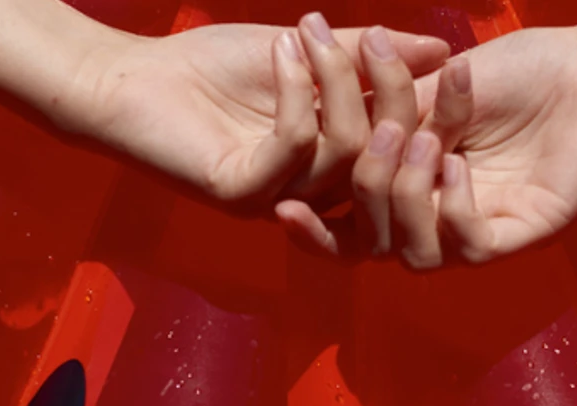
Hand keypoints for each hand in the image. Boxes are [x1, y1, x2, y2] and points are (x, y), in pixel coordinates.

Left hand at [54, 14, 450, 212]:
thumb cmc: (213, 69)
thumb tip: (444, 52)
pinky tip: (281, 51)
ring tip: (305, 32)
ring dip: (332, 79)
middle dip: (389, 91)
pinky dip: (297, 91)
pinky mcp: (240, 195)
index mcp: (335, 169)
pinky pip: (295, 146)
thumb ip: (366, 57)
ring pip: (346, 152)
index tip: (445, 55)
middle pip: (385, 157)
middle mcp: (313, 196)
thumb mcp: (307, 54)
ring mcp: (277, 201)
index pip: (404, 150)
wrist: (131, 80)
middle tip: (374, 39)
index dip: (431, 108)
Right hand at [277, 21, 576, 268]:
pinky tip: (458, 165)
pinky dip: (453, 210)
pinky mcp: (525, 234)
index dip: (314, 229)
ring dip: (406, 201)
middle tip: (379, 134)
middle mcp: (444, 217)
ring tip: (424, 142)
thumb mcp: (431, 87)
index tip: (281, 204)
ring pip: (418, 255)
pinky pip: (471, 248)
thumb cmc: (522, 70)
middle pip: (375, 244)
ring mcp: (484, 229)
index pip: (352, 227)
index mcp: (415, 187)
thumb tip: (312, 120)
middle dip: (364, 191)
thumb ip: (379, 114)